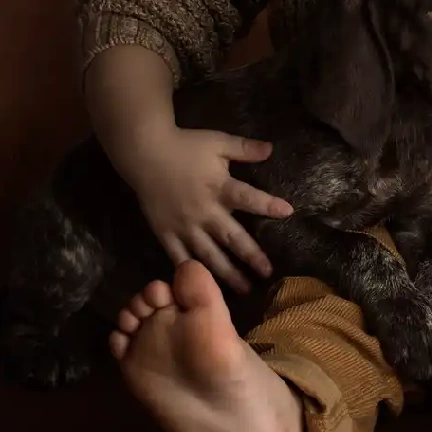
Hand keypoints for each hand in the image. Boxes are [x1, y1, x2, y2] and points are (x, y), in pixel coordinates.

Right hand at [115, 125, 294, 292]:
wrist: (143, 154)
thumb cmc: (185, 147)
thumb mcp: (218, 142)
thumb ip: (244, 149)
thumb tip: (271, 149)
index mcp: (219, 188)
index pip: (248, 198)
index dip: (267, 205)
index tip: (288, 212)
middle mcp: (204, 212)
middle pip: (231, 237)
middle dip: (251, 256)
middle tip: (267, 272)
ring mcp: (184, 226)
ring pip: (208, 254)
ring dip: (227, 273)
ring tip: (244, 288)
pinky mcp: (166, 233)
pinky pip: (179, 257)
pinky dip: (190, 271)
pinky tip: (202, 285)